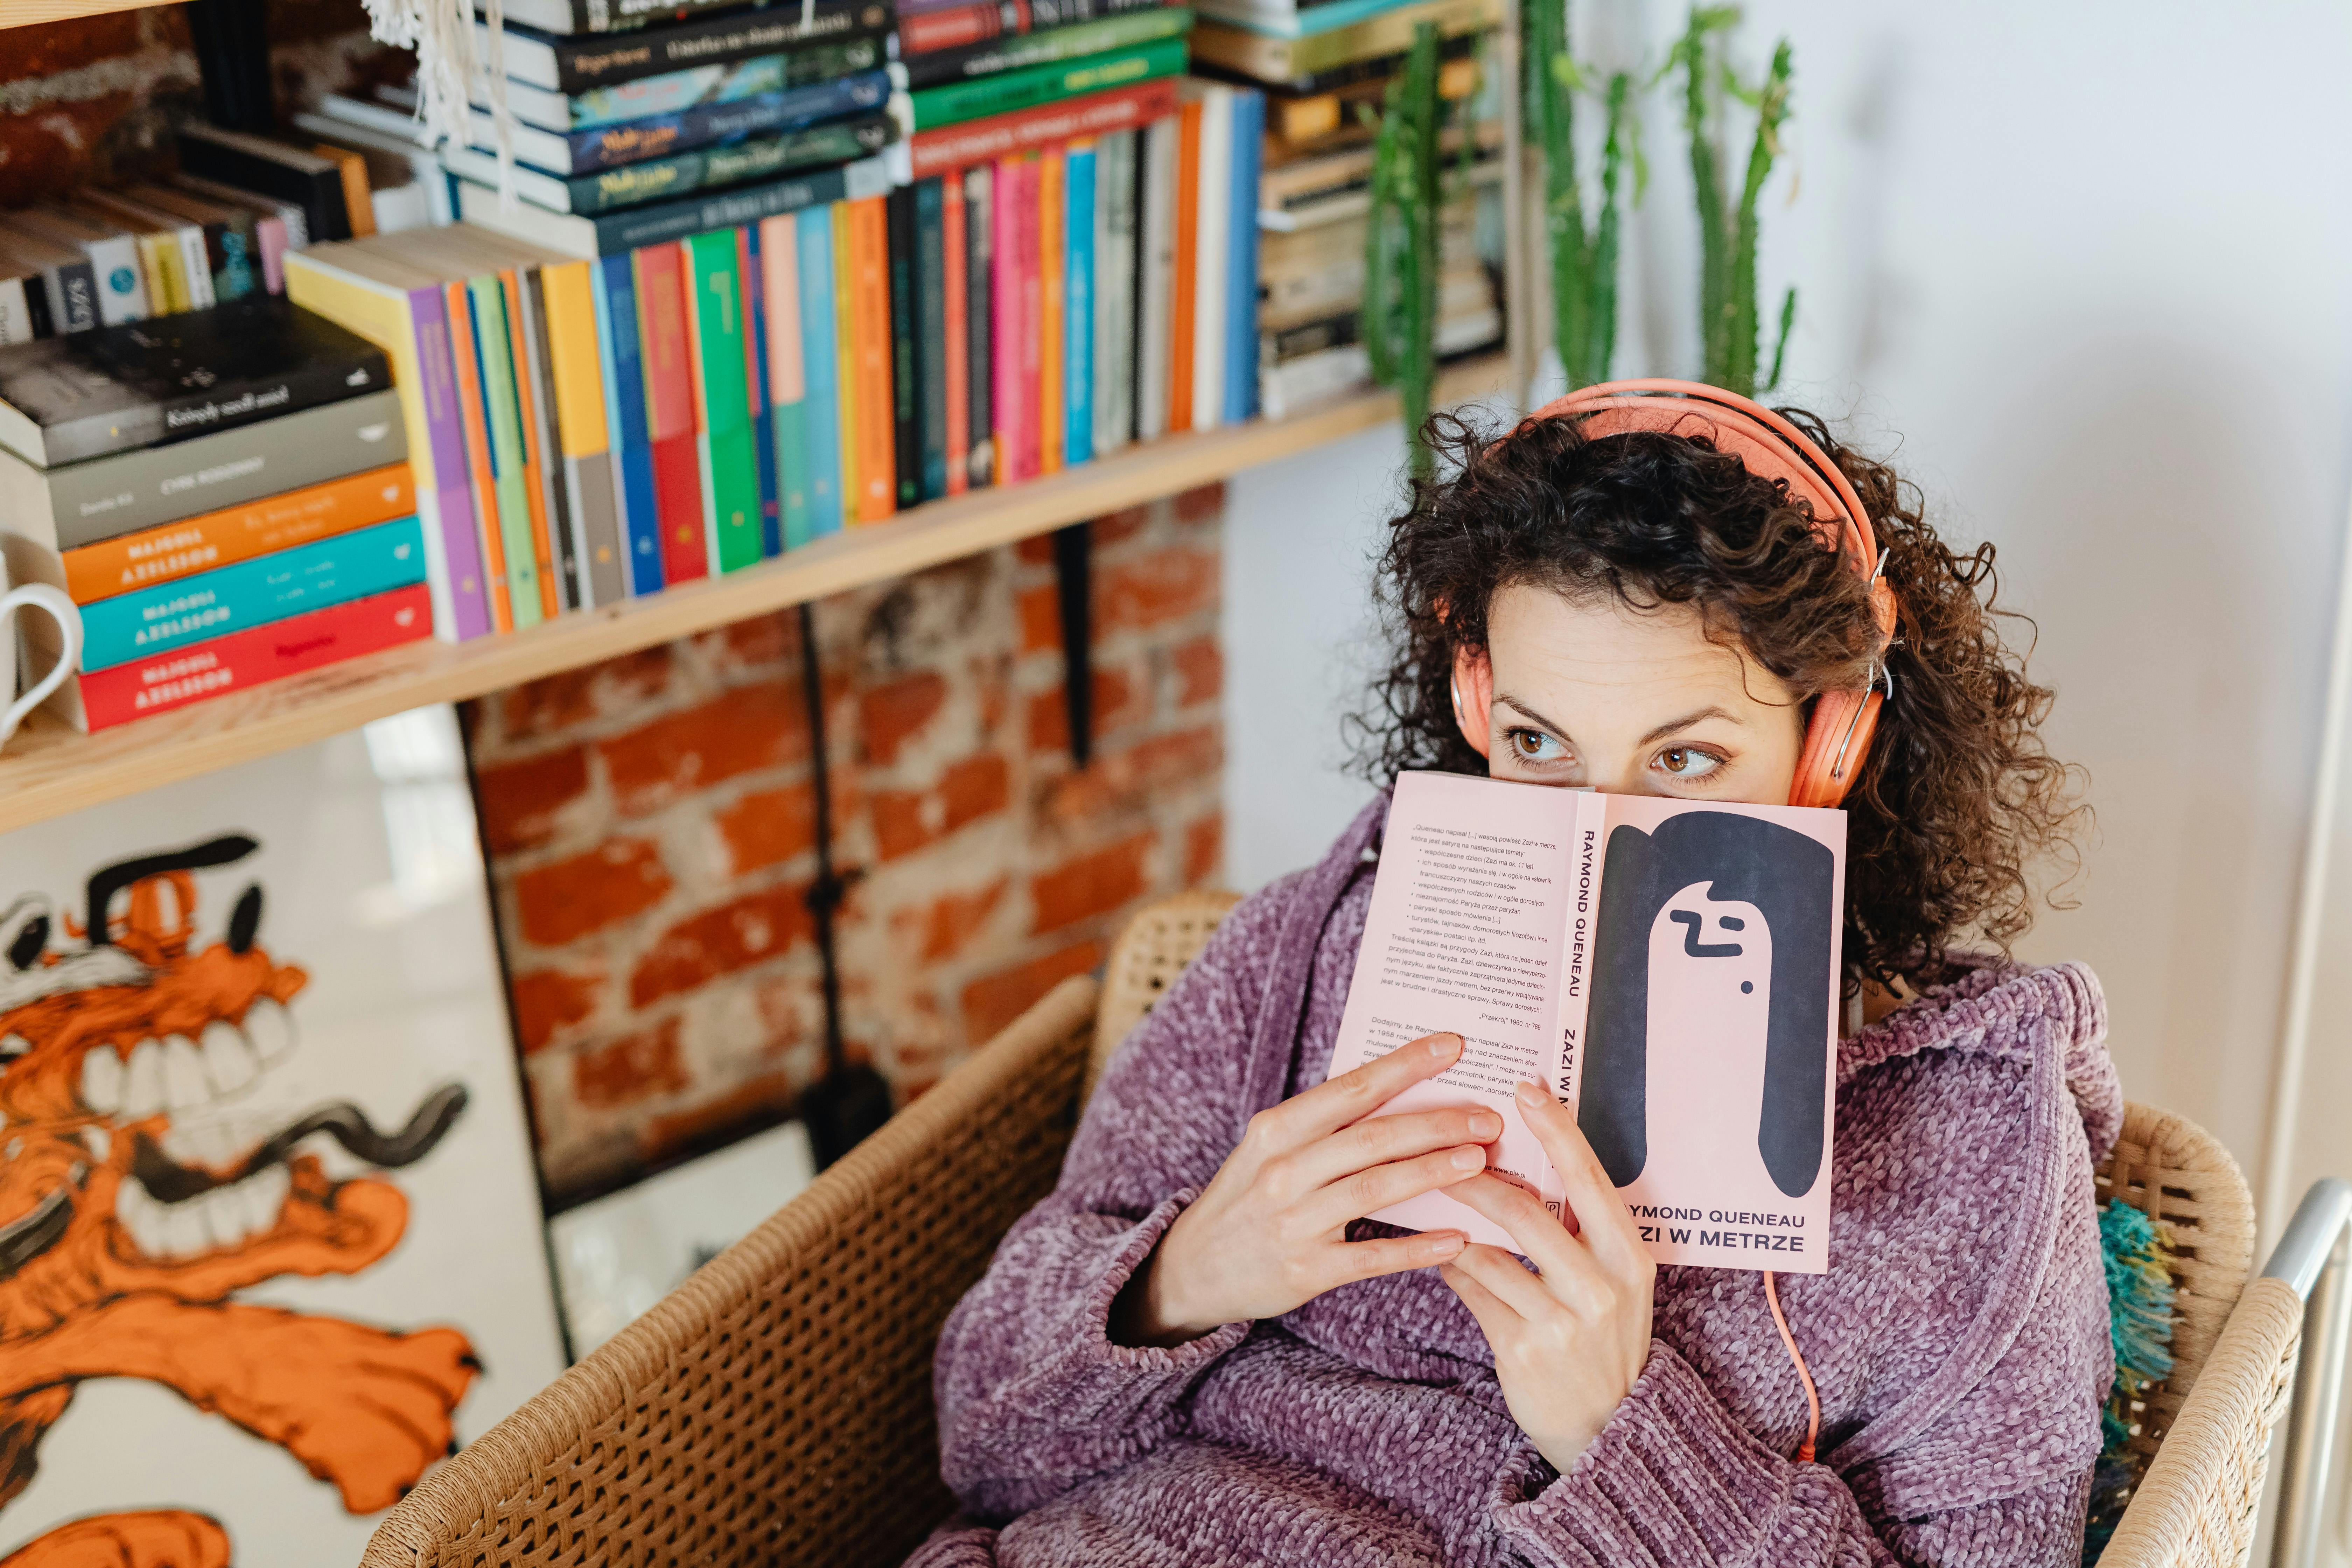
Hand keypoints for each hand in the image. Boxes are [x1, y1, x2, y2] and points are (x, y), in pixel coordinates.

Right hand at [1116, 1032, 1499, 1345]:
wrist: (1192, 1269)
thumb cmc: (1247, 1197)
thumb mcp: (1270, 1148)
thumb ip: (1323, 1125)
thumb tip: (1396, 1091)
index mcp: (1276, 1130)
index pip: (1351, 1089)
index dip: (1405, 1066)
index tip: (1453, 1045)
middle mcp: (1283, 1170)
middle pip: (1373, 1137)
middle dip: (1437, 1123)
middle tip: (1488, 1118)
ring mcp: (1294, 1222)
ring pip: (1376, 1189)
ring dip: (1433, 1172)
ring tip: (1480, 1161)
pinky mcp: (1306, 1270)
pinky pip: (1373, 1256)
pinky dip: (1418, 1248)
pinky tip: (1457, 1238)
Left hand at [1439, 1080, 1655, 1472]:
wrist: (1608, 1425)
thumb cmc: (1604, 1337)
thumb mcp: (1615, 1280)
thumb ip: (1582, 1229)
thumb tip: (1524, 1165)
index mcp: (1629, 1257)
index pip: (1589, 1179)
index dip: (1556, 1130)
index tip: (1526, 1088)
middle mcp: (1601, 1285)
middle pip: (1525, 1210)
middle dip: (1477, 1176)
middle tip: (1446, 1148)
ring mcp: (1562, 1321)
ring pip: (1488, 1250)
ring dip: (1456, 1223)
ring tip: (1436, 1202)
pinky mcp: (1523, 1349)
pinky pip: (1472, 1290)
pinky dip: (1451, 1265)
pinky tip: (1442, 1255)